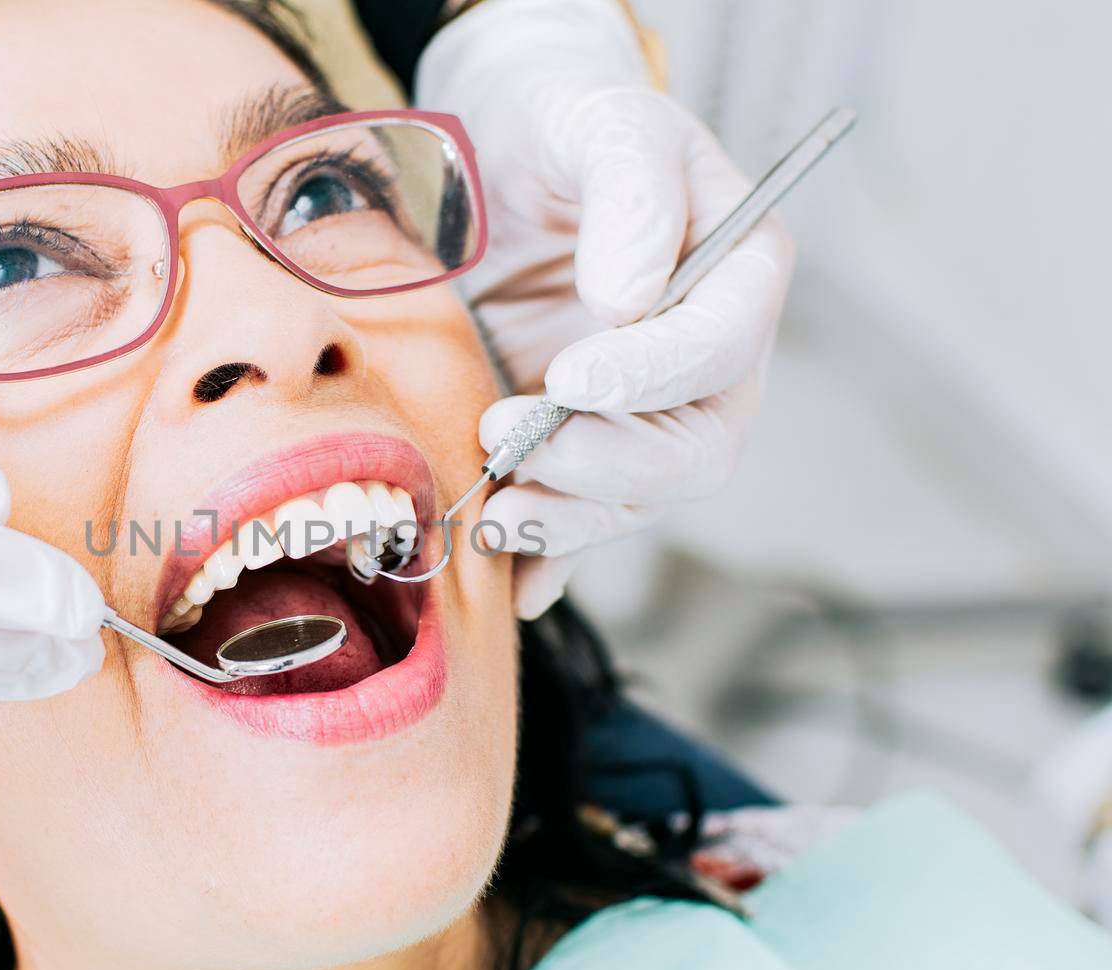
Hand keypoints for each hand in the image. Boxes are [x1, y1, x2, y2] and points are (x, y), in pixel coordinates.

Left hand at [417, 0, 794, 618]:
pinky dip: (550, 560)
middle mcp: (702, 363)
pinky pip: (581, 521)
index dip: (655, 375)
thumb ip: (630, 192)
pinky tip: (516, 586)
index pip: (720, 349)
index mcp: (735, 278)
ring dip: (567, 520)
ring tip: (494, 515)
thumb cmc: (565, 125)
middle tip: (510, 436)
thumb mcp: (600, 123)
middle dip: (602, 462)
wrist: (499, 158)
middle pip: (691, 451)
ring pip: (633, 500)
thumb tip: (631, 295)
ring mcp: (640, 414)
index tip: (573, 376)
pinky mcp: (579, 444)